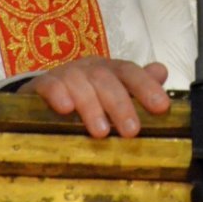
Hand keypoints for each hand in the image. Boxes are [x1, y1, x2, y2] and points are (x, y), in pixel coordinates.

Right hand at [18, 58, 169, 138]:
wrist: (43, 94)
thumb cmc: (86, 96)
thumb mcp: (112, 92)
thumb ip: (137, 85)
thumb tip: (161, 72)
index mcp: (110, 71)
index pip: (130, 72)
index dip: (146, 86)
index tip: (161, 107)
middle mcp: (89, 69)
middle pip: (106, 79)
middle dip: (121, 104)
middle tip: (131, 131)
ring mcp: (65, 74)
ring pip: (79, 82)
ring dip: (91, 106)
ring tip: (100, 132)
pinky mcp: (41, 84)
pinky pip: (49, 84)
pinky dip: (58, 94)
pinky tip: (65, 110)